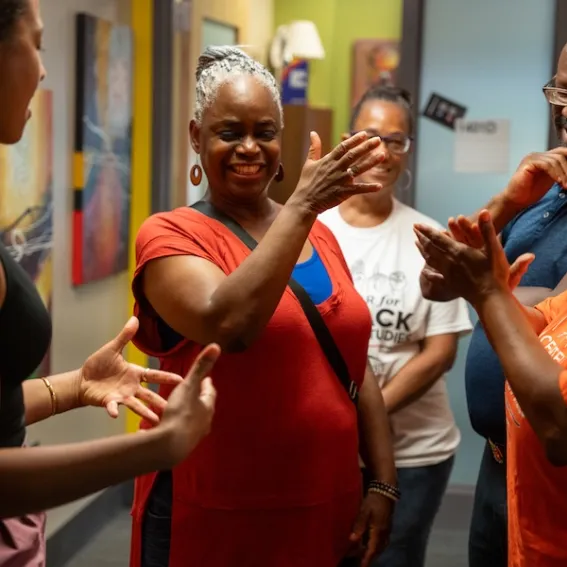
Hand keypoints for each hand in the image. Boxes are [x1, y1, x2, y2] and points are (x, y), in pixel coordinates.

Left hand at [79, 317, 183, 423]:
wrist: (82, 381)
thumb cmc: (98, 365)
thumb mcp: (112, 348)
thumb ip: (125, 336)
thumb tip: (135, 318)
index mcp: (135, 373)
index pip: (155, 376)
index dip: (168, 378)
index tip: (182, 380)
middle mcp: (132, 387)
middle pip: (150, 395)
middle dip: (161, 401)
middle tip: (173, 408)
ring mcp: (122, 396)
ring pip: (137, 405)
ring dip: (146, 412)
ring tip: (156, 420)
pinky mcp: (109, 402)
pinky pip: (113, 407)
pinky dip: (114, 410)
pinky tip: (115, 414)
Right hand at [156, 343, 218, 466]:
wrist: (170, 446)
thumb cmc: (180, 413)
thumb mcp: (188, 386)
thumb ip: (200, 366)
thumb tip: (216, 345)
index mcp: (207, 407)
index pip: (210, 392)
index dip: (206, 384)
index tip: (205, 379)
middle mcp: (204, 422)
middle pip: (203, 407)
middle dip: (198, 399)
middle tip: (193, 392)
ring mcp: (194, 436)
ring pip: (192, 420)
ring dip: (187, 413)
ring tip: (179, 408)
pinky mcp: (181, 446)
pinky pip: (179, 432)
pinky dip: (175, 426)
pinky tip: (166, 427)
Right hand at [287, 131, 383, 215]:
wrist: (305, 202)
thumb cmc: (306, 183)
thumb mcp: (309, 163)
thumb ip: (314, 148)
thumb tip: (313, 133)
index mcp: (328, 160)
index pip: (343, 147)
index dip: (354, 140)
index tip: (364, 134)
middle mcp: (336, 168)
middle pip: (353, 155)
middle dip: (366, 147)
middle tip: (378, 140)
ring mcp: (340, 180)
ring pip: (358, 169)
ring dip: (371, 162)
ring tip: (382, 155)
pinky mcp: (343, 192)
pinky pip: (358, 189)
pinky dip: (369, 188)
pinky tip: (379, 186)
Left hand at [349, 493, 392, 566]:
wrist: (386, 491)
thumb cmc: (373, 501)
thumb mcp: (364, 511)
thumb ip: (359, 525)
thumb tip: (352, 539)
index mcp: (378, 531)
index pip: (372, 549)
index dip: (366, 558)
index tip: (362, 566)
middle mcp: (384, 533)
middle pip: (377, 550)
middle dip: (369, 557)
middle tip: (360, 561)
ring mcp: (387, 530)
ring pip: (381, 546)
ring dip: (374, 552)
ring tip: (365, 555)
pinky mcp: (387, 527)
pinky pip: (383, 542)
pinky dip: (377, 546)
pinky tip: (372, 544)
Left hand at [414, 210, 533, 304]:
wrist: (490, 297)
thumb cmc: (494, 272)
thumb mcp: (493, 248)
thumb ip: (487, 229)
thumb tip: (484, 211)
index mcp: (457, 251)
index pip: (437, 238)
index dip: (427, 230)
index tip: (417, 224)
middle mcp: (449, 262)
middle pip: (430, 248)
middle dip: (421, 237)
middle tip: (413, 229)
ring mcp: (447, 274)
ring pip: (430, 260)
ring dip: (422, 250)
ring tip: (416, 244)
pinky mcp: (450, 285)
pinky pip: (435, 278)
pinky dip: (428, 273)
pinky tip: (424, 272)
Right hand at [503, 148, 566, 208]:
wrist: (515, 200)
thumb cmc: (530, 193)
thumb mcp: (551, 180)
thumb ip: (560, 172)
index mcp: (544, 158)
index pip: (563, 152)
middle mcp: (538, 155)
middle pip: (561, 154)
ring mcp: (532, 157)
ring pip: (556, 160)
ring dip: (564, 174)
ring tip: (566, 186)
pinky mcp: (528, 163)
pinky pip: (547, 165)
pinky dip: (556, 174)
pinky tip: (559, 182)